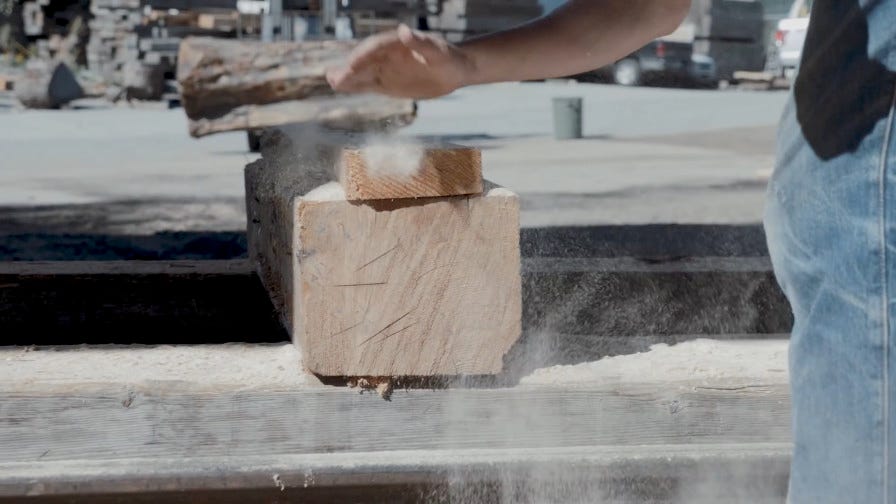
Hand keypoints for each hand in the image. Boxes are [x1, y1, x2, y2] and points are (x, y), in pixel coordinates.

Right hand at [326, 25, 475, 98]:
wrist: (455, 70)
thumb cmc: (448, 58)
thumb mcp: (438, 51)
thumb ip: (420, 42)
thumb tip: (403, 31)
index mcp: (398, 43)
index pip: (376, 47)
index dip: (364, 54)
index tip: (353, 63)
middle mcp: (388, 55)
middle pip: (365, 60)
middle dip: (350, 68)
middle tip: (333, 76)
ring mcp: (386, 69)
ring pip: (363, 73)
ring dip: (348, 77)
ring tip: (332, 81)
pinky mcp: (388, 83)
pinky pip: (369, 84)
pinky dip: (355, 86)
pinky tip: (341, 87)